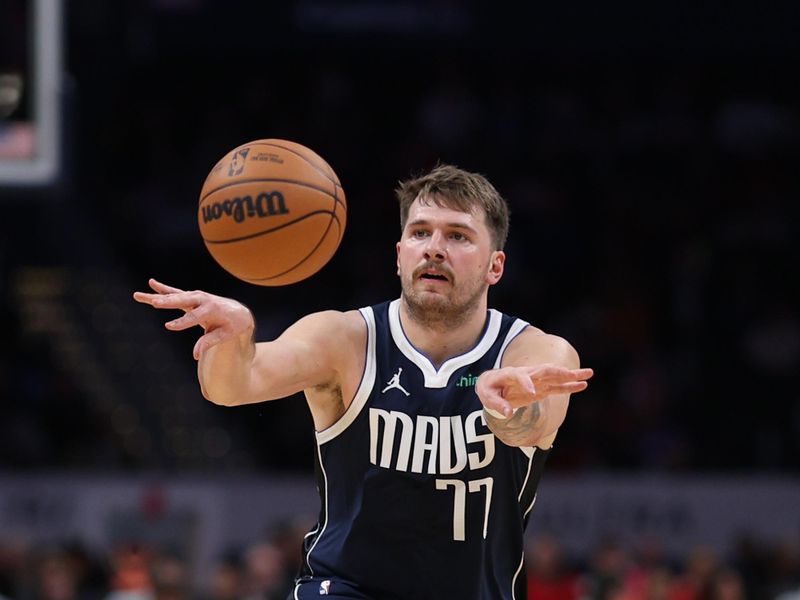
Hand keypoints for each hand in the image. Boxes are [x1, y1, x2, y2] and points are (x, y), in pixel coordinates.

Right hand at [133, 278, 254, 359]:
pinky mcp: (191, 297)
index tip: (169, 327)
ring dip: (157, 295)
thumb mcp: (224, 335)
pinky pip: (175, 292)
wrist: (237, 312)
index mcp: (212, 309)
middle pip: (183, 301)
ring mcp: (196, 296)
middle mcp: (203, 300)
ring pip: (174, 296)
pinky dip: (163, 288)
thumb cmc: (231, 326)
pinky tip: (151, 283)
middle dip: (168, 302)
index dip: (182, 322)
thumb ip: (209, 342)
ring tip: (139, 295)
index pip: (195, 317)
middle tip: (154, 303)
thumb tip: (195, 355)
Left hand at [476, 364, 592, 417]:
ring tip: (588, 373)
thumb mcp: (486, 395)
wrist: (492, 383)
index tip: (532, 393)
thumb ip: (497, 404)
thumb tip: (508, 413)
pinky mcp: (540, 388)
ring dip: (571, 375)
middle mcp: (526, 374)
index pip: (520, 376)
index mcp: (510, 374)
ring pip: (555, 376)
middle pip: (545, 371)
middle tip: (576, 373)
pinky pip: (556, 387)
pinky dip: (569, 386)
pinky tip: (583, 385)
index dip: (526, 383)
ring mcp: (535, 380)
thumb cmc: (488, 388)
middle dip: (560, 372)